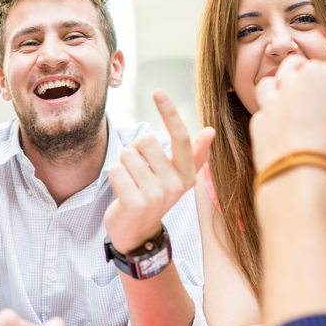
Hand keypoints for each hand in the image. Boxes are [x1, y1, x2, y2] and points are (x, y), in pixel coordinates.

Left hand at [104, 90, 214, 253]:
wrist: (137, 233)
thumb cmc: (154, 197)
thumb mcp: (176, 177)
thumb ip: (194, 154)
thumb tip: (210, 130)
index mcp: (186, 174)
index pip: (181, 137)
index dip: (170, 113)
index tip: (159, 91)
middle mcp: (175, 184)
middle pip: (145, 142)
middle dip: (135, 152)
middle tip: (138, 173)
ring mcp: (156, 195)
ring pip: (127, 155)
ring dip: (123, 167)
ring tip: (131, 185)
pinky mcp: (135, 203)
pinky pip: (116, 171)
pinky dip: (114, 179)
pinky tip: (122, 194)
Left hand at [250, 55, 325, 172]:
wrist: (302, 170)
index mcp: (313, 72)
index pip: (323, 67)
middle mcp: (286, 83)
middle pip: (294, 70)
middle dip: (305, 79)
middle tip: (320, 102)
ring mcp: (269, 103)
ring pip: (272, 85)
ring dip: (283, 90)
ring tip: (299, 109)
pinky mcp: (259, 123)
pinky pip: (266, 113)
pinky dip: (275, 117)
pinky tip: (288, 130)